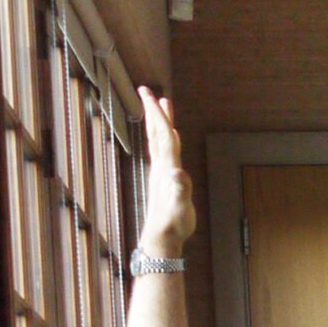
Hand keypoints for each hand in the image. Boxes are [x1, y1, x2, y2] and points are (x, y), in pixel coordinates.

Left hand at [137, 86, 195, 254]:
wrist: (163, 236)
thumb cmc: (173, 223)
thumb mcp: (179, 208)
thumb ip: (179, 192)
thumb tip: (178, 174)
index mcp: (167, 168)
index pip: (164, 136)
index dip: (159, 115)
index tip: (154, 95)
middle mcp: (162, 166)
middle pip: (158, 133)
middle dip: (154, 111)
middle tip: (148, 90)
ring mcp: (162, 171)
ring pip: (160, 140)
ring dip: (161, 121)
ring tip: (163, 105)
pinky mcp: (166, 178)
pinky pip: (165, 151)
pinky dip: (167, 137)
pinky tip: (171, 135)